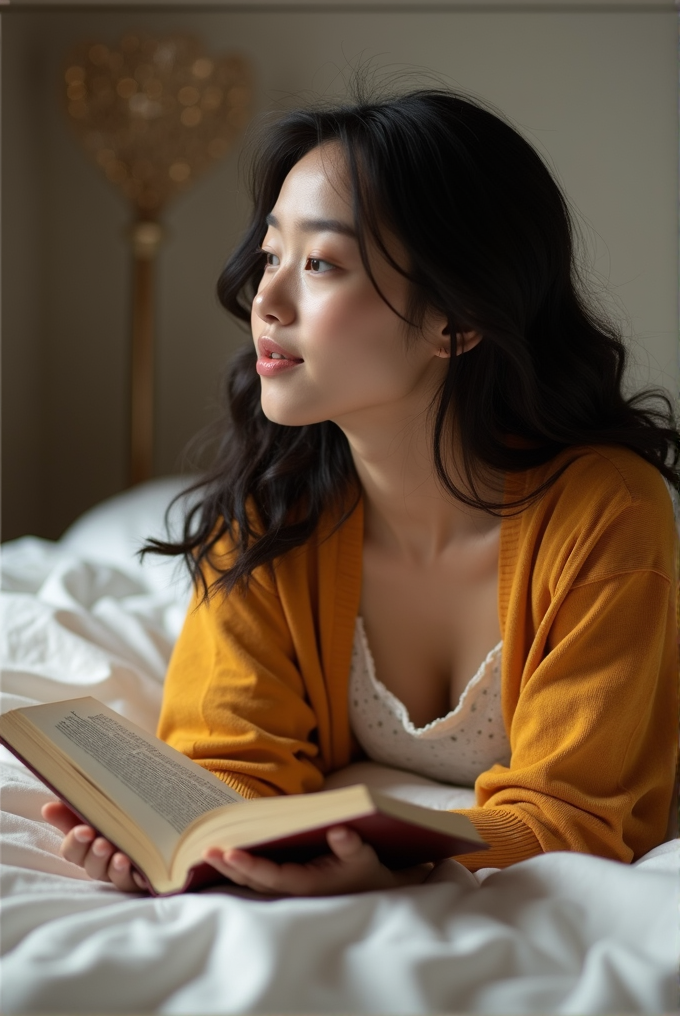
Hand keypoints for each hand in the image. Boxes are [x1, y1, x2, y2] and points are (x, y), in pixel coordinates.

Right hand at [41, 801, 146, 891]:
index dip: (75, 842)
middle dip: (95, 855)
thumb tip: (48, 808)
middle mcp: (102, 861)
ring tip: (121, 858)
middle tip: (103, 843)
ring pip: (112, 875)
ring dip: (115, 867)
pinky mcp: (142, 879)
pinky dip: (140, 878)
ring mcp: (121, 872)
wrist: (158, 822)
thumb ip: (74, 808)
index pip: (73, 849)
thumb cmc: (121, 812)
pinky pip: (138, 883)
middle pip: (91, 865)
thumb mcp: (99, 807)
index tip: (84, 830)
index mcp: (87, 845)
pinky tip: (143, 873)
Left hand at [203, 825, 432, 896]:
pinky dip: (240, 867)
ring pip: (252, 880)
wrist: (373, 890)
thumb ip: (351, 845)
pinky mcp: (287, 882)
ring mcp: (288, 888)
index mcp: (308, 885)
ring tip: (207, 852)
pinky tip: (224, 854)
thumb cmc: (366, 871)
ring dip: (229, 867)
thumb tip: (339, 829)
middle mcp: (294, 889)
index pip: (273, 876)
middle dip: (230, 866)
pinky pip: (257, 877)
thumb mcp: (365, 857)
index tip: (229, 852)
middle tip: (206, 850)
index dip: (250, 865)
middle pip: (254, 880)